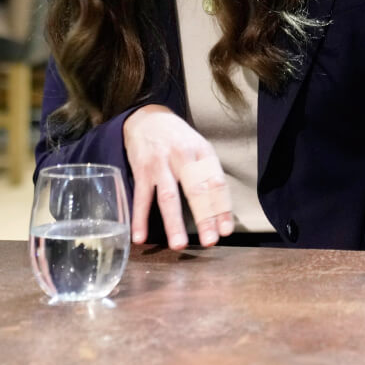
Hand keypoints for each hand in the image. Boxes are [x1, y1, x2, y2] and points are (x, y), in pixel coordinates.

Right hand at [123, 104, 234, 249]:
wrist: (147, 118)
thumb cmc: (179, 139)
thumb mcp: (199, 148)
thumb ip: (208, 174)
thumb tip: (219, 208)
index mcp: (203, 153)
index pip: (217, 184)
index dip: (222, 208)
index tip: (226, 230)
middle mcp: (184, 158)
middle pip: (196, 191)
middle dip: (204, 218)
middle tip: (210, 241)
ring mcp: (161, 164)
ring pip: (169, 197)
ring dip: (173, 223)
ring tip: (178, 245)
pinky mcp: (141, 170)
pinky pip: (141, 197)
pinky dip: (139, 218)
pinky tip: (139, 237)